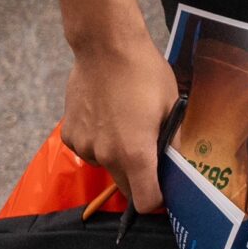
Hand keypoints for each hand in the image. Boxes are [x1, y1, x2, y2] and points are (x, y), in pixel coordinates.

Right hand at [60, 34, 178, 212]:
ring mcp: (85, 147)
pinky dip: (99, 142)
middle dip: (139, 178)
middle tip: (149, 152)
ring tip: (125, 124)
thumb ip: (173, 140)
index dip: (158, 200)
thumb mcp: (172, 106)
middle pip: (125, 187)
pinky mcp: (69, 136)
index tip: (165, 190)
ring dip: (117, 157)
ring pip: (106, 167)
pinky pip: (89, 150)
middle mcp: (106, 156)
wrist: (105, 47)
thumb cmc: (144, 73)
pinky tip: (106, 116)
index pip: (146, 201)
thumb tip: (178, 163)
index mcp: (136, 153)